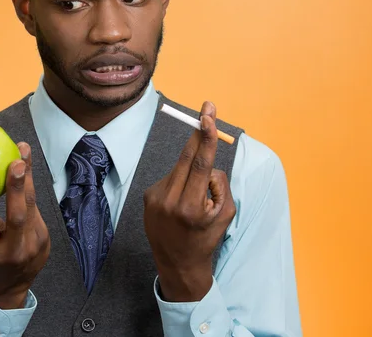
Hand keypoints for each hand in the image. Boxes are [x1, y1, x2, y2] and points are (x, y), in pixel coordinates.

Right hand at [0, 142, 50, 308]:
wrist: (10, 284)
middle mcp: (13, 252)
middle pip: (17, 217)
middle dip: (17, 187)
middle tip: (16, 161)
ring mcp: (33, 247)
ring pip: (31, 208)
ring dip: (27, 179)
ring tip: (23, 153)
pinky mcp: (45, 239)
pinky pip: (36, 209)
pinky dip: (28, 189)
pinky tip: (25, 169)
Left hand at [143, 101, 235, 301]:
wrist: (177, 263)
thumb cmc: (206, 237)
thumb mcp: (224, 214)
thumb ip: (219, 185)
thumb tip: (208, 162)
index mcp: (190, 207)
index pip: (200, 165)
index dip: (205, 138)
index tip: (207, 117)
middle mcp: (169, 200)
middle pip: (186, 156)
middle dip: (199, 132)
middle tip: (207, 108)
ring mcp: (154, 197)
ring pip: (179, 168)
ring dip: (192, 171)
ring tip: (194, 199)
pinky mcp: (147, 195)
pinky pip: (170, 178)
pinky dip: (180, 182)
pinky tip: (180, 203)